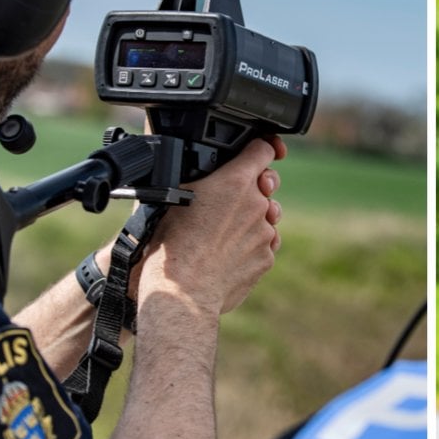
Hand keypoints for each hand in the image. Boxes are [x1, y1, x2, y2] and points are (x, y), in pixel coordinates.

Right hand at [138, 136, 286, 318]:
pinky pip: (265, 245)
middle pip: (266, 185)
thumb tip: (203, 167)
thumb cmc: (171, 243)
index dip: (259, 148)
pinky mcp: (266, 258)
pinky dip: (251, 245)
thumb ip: (202, 175)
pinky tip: (227, 253)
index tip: (256, 152)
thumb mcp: (175, 194)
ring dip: (252, 219)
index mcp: (236, 180)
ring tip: (222, 233)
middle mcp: (258, 203)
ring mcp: (266, 232)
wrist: (182, 290)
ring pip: (266, 217)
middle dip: (253, 188)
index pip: (263, 149)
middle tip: (229, 201)